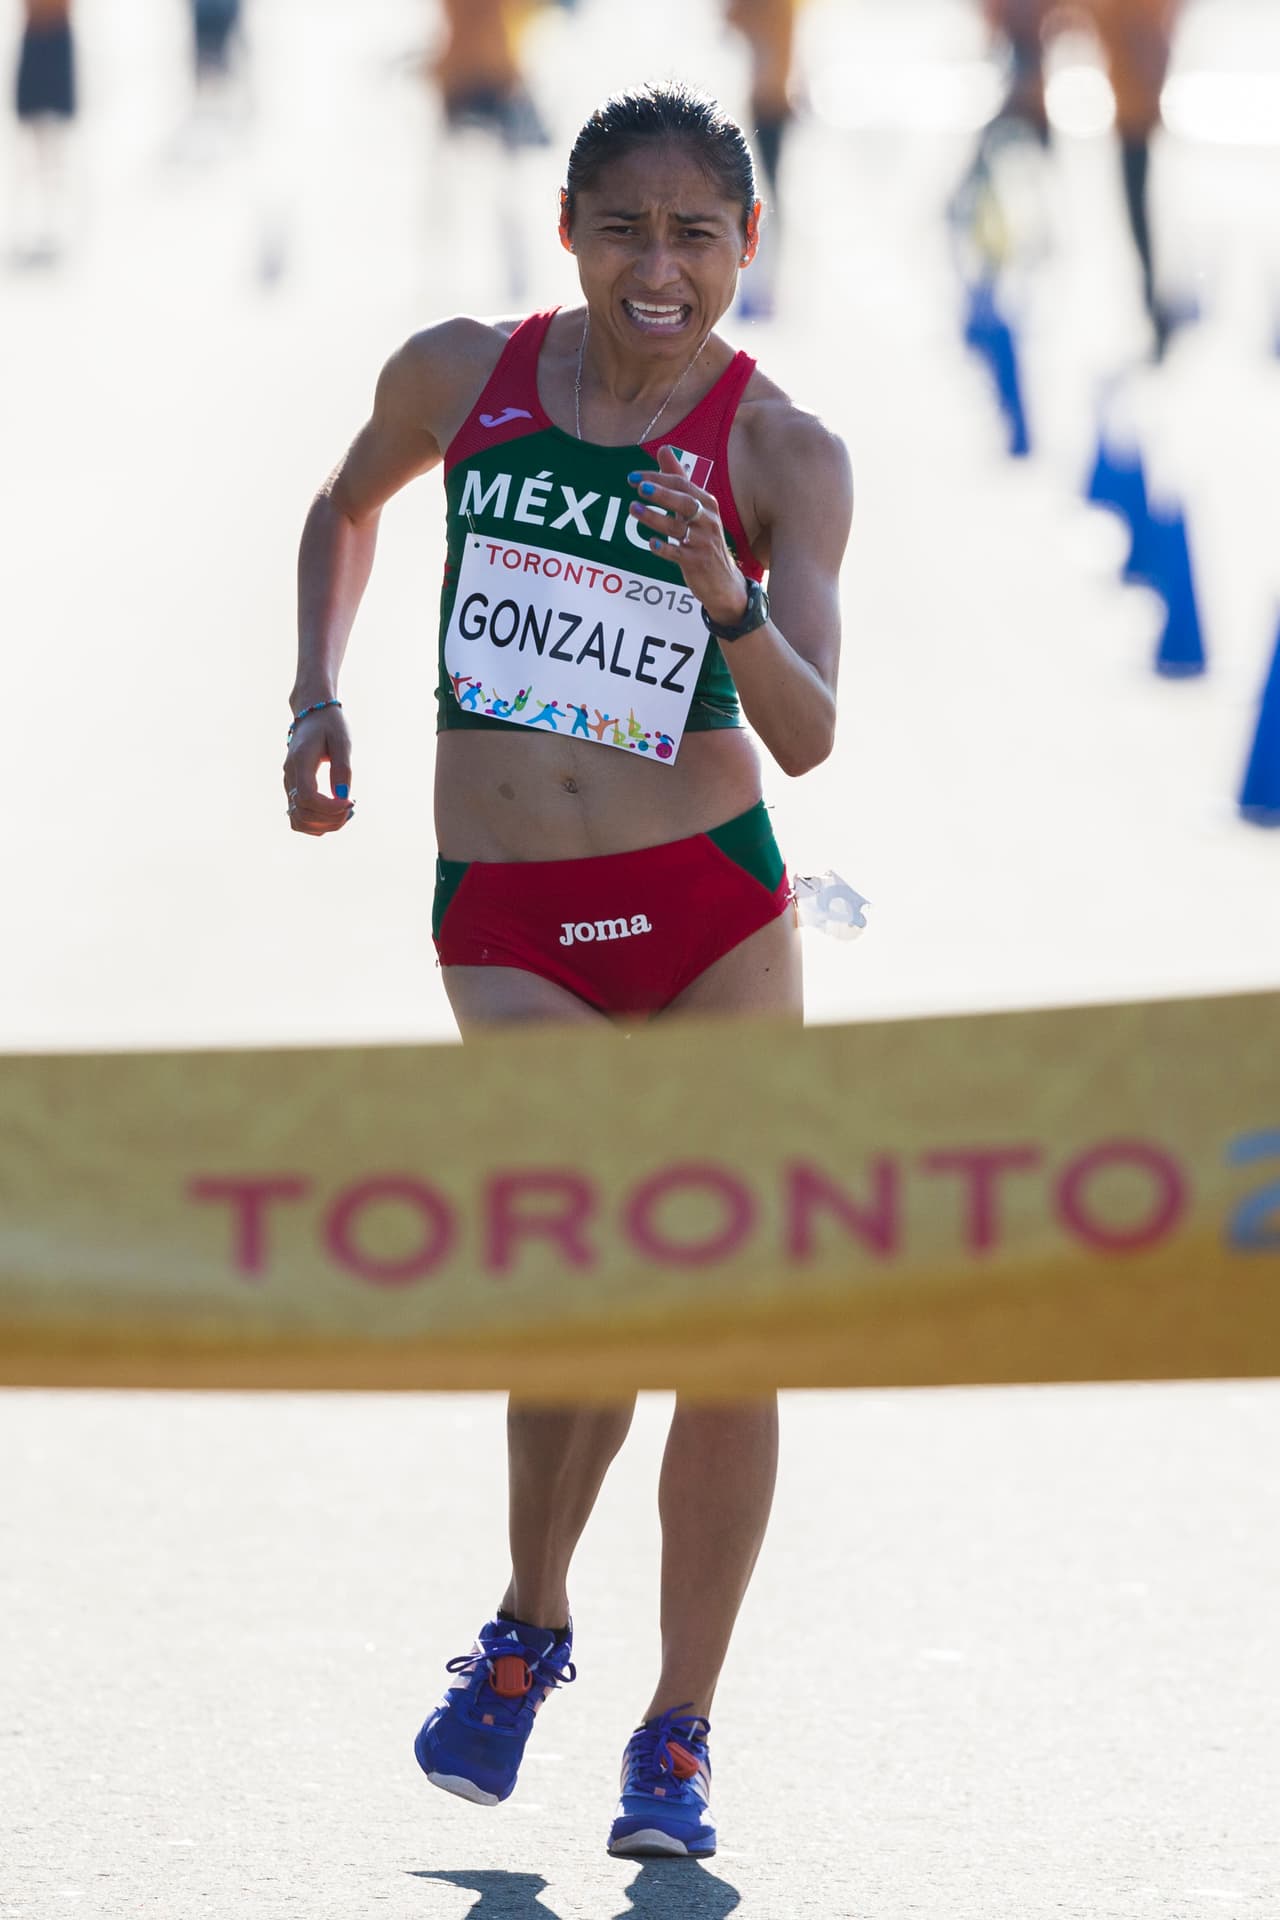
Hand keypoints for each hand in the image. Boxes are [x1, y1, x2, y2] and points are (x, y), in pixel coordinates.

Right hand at [283, 707, 353, 834]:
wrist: (311, 715)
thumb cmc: (330, 725)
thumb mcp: (342, 741)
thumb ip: (342, 768)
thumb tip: (343, 797)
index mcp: (300, 761)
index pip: (308, 797)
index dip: (330, 808)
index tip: (352, 802)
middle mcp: (290, 776)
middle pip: (302, 814)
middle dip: (331, 819)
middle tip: (352, 807)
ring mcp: (289, 786)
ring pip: (298, 822)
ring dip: (324, 825)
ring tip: (345, 812)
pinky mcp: (293, 791)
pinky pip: (299, 819)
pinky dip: (317, 824)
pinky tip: (335, 812)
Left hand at [628, 446, 749, 628]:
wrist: (724, 581)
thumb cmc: (704, 539)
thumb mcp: (694, 508)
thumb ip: (678, 479)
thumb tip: (664, 449)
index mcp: (707, 503)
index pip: (681, 484)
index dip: (657, 478)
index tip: (633, 478)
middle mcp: (708, 520)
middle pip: (684, 502)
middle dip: (661, 494)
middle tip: (639, 488)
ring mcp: (704, 542)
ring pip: (677, 527)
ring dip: (654, 518)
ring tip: (633, 509)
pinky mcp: (698, 562)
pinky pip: (678, 553)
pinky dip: (664, 548)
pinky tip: (650, 543)